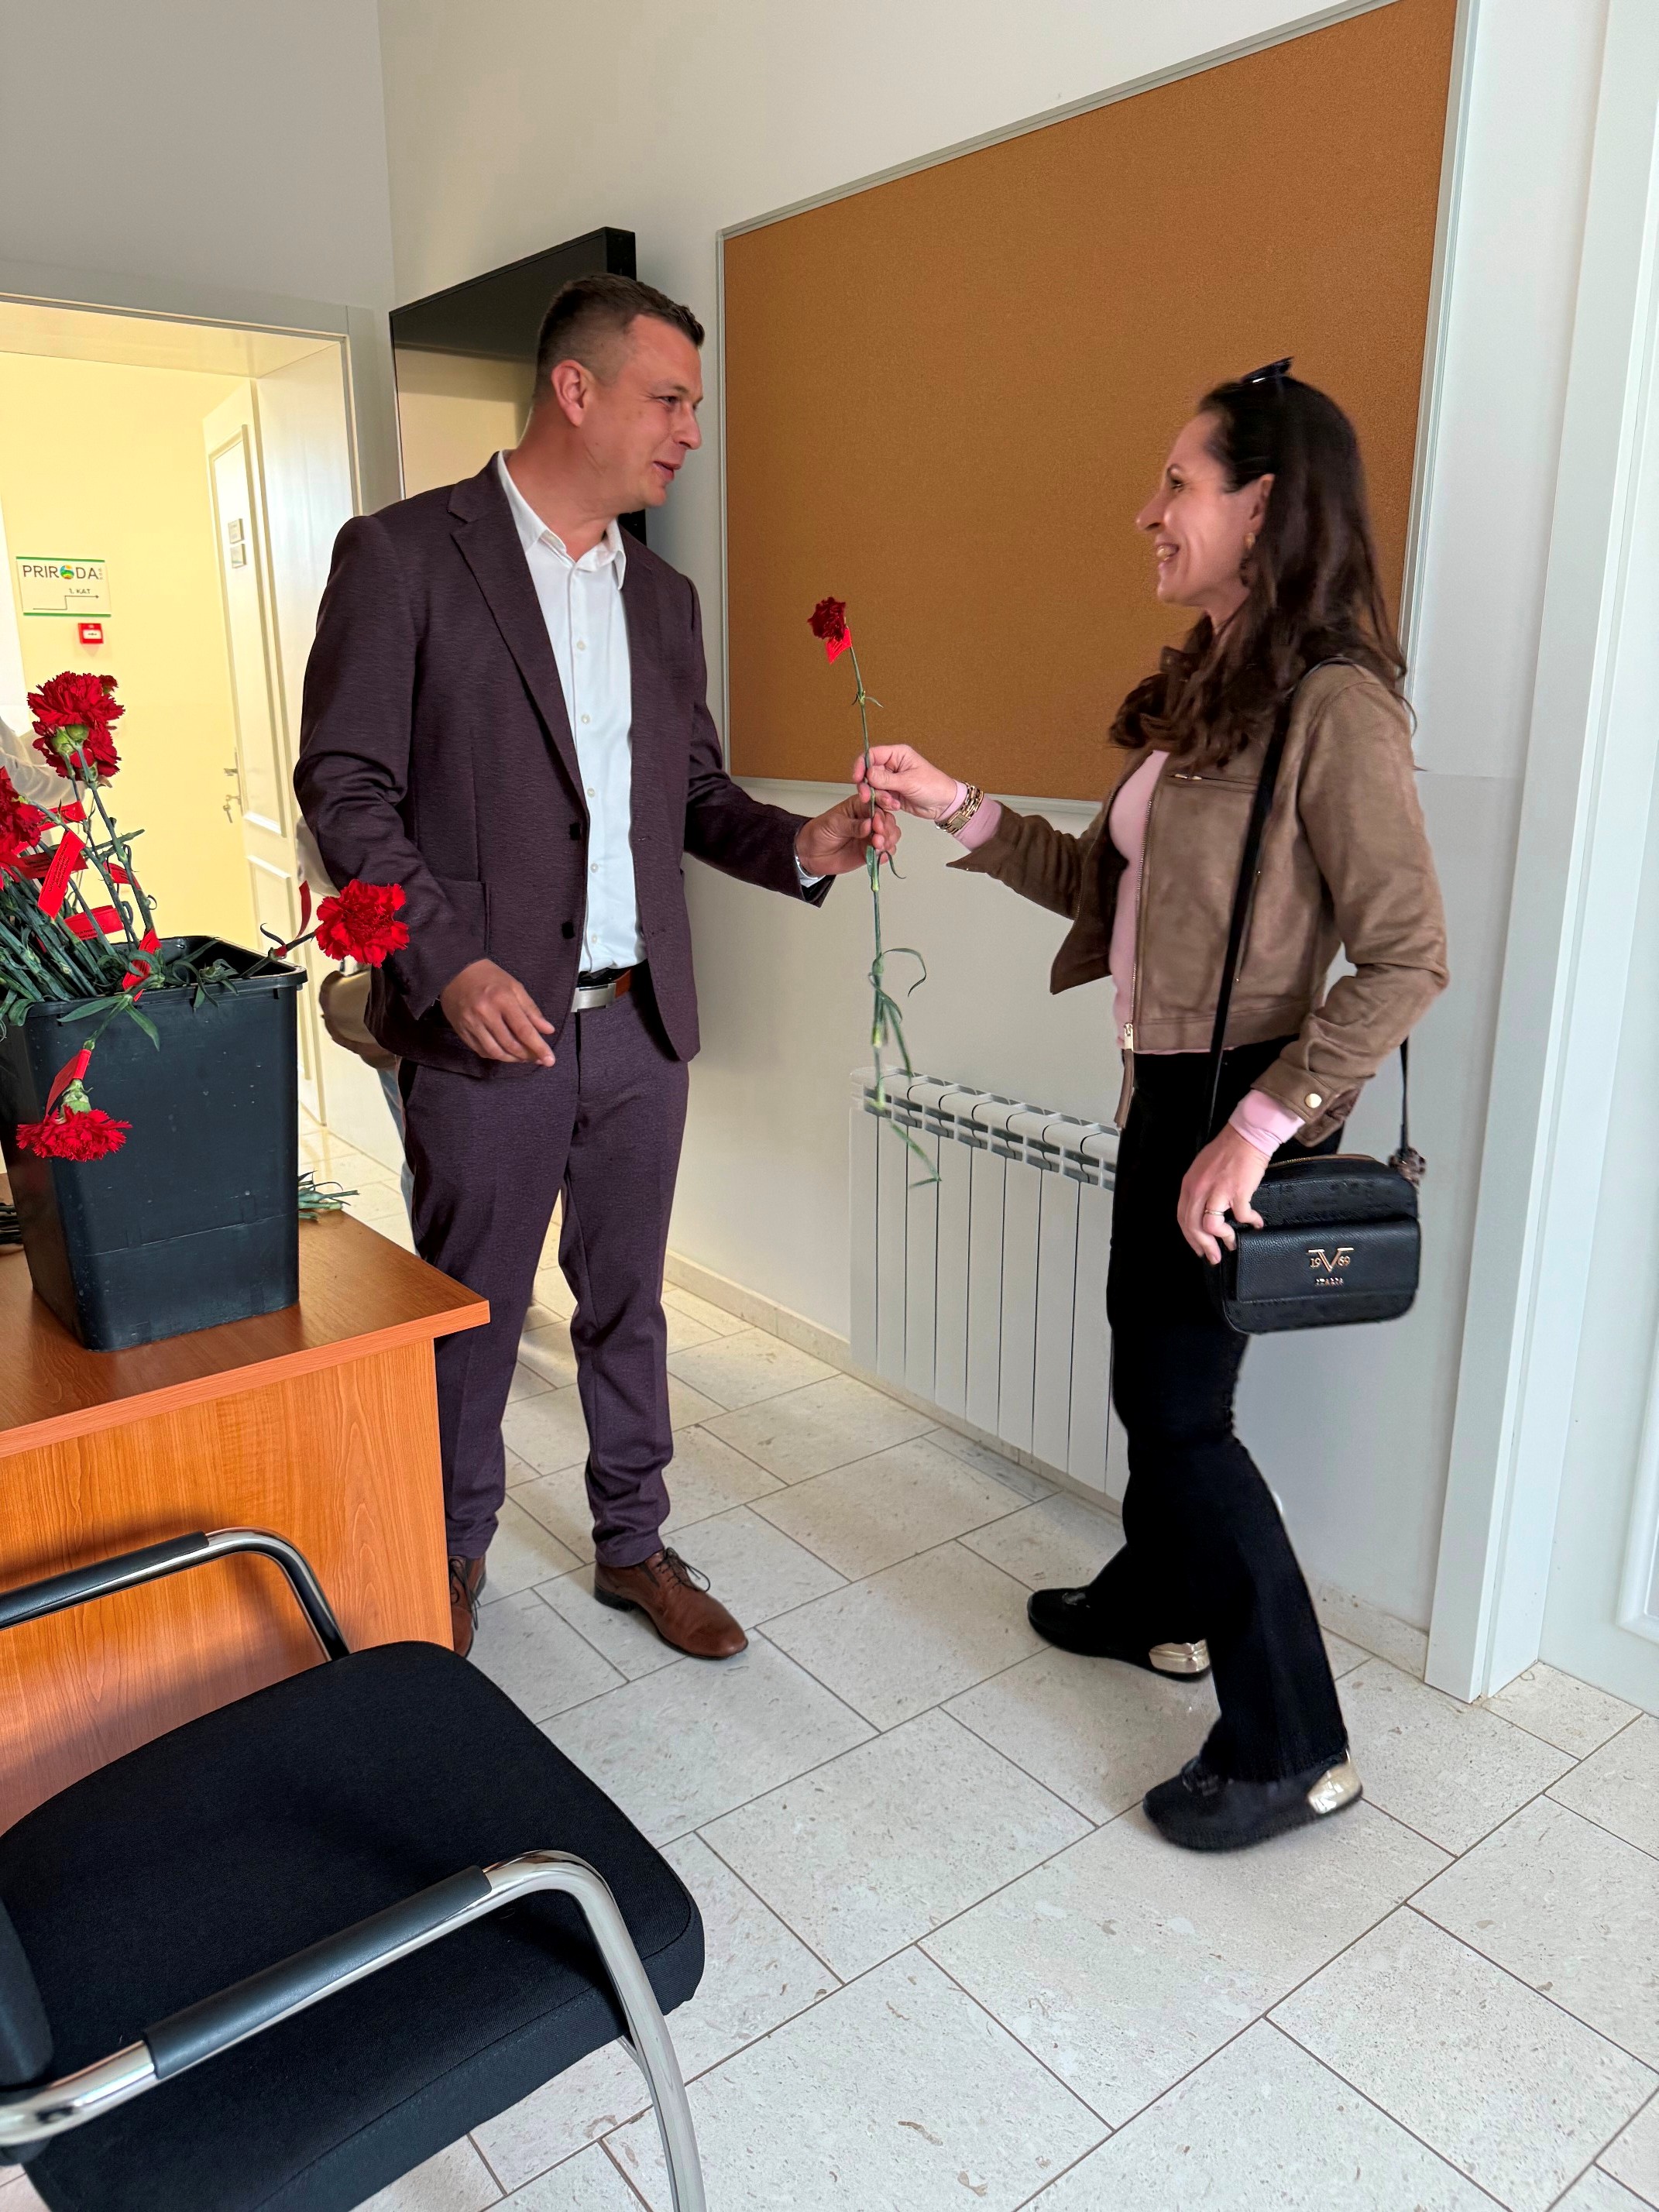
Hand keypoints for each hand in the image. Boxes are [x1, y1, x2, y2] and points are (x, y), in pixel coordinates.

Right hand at [440, 959, 555, 1065]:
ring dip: (512, 1059)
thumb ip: (531, 1010)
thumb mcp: (515, 987)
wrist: (455, 971)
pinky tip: (505, 1053)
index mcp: (502, 1000)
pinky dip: (496, 1056)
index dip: (538, 1047)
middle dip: (527, 1056)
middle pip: (510, 1044)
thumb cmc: (489, 977)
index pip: (524, 1030)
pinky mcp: (461, 1031)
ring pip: (495, 1052)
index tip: (550, 1060)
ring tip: (523, 1058)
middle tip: (537, 1059)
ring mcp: (471, 1024)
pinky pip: (481, 1051)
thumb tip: (548, 1030)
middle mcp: (485, 1014)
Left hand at [795, 793, 902, 875]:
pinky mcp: (870, 851)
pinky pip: (885, 852)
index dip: (884, 804)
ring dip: (888, 840)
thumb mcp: (833, 824)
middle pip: (888, 820)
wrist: (811, 854)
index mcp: (860, 806)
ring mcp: (871, 836)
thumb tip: (869, 825)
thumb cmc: (820, 832)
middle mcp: (869, 820)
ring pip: (891, 835)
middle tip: (878, 833)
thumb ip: (852, 825)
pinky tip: (879, 854)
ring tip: (878, 844)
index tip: (884, 811)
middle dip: (886, 827)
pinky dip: (885, 854)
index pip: (876, 802)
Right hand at [854, 743, 958, 821]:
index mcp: (897, 755)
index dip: (861, 765)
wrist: (944, 804)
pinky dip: (885, 804)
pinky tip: (897, 806)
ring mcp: (891, 780)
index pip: (872, 755)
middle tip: (868, 797)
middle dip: (868, 786)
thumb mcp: (909, 781)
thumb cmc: (934, 786)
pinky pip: (879, 798)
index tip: (857, 778)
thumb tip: (868, 774)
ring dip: (879, 797)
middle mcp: (892, 766)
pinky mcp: (892, 794)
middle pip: (868, 773)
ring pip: (873, 788)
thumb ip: (886, 778)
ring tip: (893, 803)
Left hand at [1178, 1126, 1270, 1263]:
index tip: (1198, 1248)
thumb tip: (1203, 1213)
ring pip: (1211, 1226)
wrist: (1246, 1136)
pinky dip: (1250, 1222)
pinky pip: (1241, 1216)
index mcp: (1189, 1185)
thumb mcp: (1202, 1171)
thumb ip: (1199, 1191)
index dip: (1190, 1237)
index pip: (1182, 1218)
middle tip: (1214, 1257)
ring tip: (1232, 1244)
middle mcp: (1199, 1189)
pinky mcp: (1238, 1191)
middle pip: (1193, 1226)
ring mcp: (1217, 1191)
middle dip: (1204, 1246)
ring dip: (1223, 1238)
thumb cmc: (1227, 1152)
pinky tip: (1256, 1223)